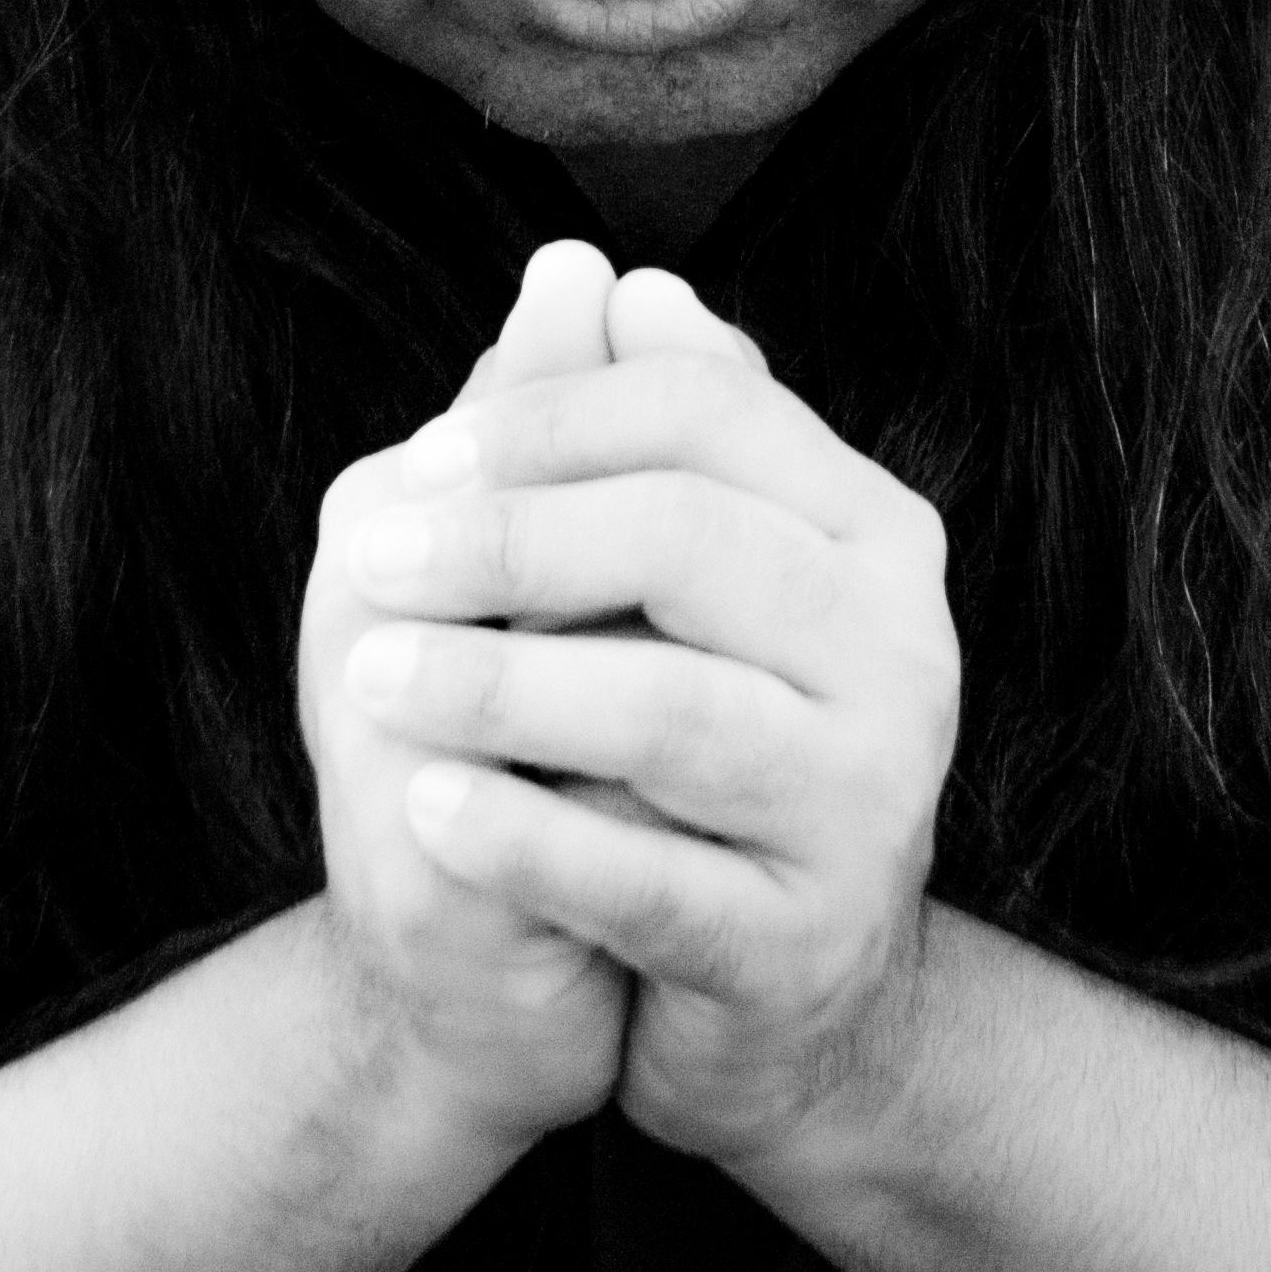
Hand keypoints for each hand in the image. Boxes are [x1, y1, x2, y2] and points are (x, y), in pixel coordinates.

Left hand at [340, 268, 960, 1170]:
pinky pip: (657, 882)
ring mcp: (867, 802)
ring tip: (375, 672)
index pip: (709, 412)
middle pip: (693, 540)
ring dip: (501, 685)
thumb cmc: (695, 740)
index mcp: (870, 529)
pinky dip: (531, 838)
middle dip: (512, 536)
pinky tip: (430, 805)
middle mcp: (900, 649)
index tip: (419, 458)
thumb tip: (583, 269)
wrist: (772, 1001)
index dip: (551, 420)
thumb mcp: (669, 576)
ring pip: (675, 710)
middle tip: (371, 558)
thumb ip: (633, 427)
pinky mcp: (805, 945)